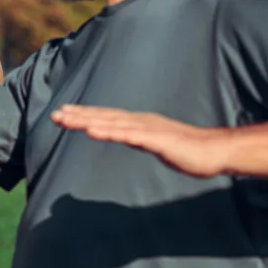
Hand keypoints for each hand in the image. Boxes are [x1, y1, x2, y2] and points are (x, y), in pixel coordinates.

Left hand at [51, 105, 231, 177]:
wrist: (213, 152)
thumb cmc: (188, 151)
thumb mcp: (156, 145)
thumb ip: (139, 140)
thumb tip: (125, 138)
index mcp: (140, 123)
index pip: (107, 117)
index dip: (85, 115)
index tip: (64, 114)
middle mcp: (140, 121)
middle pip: (104, 116)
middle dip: (78, 115)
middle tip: (54, 114)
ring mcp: (146, 129)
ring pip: (110, 123)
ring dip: (87, 121)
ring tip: (66, 120)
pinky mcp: (154, 139)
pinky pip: (126, 135)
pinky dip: (107, 132)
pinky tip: (91, 131)